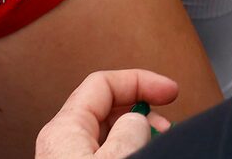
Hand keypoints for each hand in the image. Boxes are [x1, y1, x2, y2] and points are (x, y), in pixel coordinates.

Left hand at [35, 70, 180, 158]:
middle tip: (165, 124)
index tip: (169, 90)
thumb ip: (129, 129)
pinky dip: (126, 148)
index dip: (141, 81)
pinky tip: (139, 154)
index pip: (104, 82)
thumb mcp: (115, 157)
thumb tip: (137, 119)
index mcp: (65, 128)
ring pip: (107, 133)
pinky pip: (104, 152)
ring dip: (136, 131)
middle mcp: (62, 142)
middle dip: (141, 109)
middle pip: (106, 107)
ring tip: (156, 142)